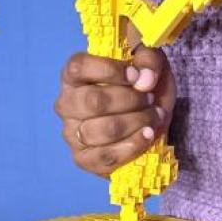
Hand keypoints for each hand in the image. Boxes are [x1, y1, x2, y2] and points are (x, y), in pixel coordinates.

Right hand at [54, 46, 175, 176]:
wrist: (150, 118)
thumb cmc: (143, 86)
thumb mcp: (151, 63)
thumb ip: (149, 60)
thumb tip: (145, 80)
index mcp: (74, 76)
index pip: (79, 68)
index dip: (110, 70)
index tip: (136, 76)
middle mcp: (66, 104)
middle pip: (92, 101)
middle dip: (130, 100)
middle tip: (150, 98)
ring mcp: (72, 133)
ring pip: (100, 130)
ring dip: (135, 122)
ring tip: (154, 116)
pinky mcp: (84, 159)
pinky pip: (104, 157)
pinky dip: (132, 146)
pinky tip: (148, 134)